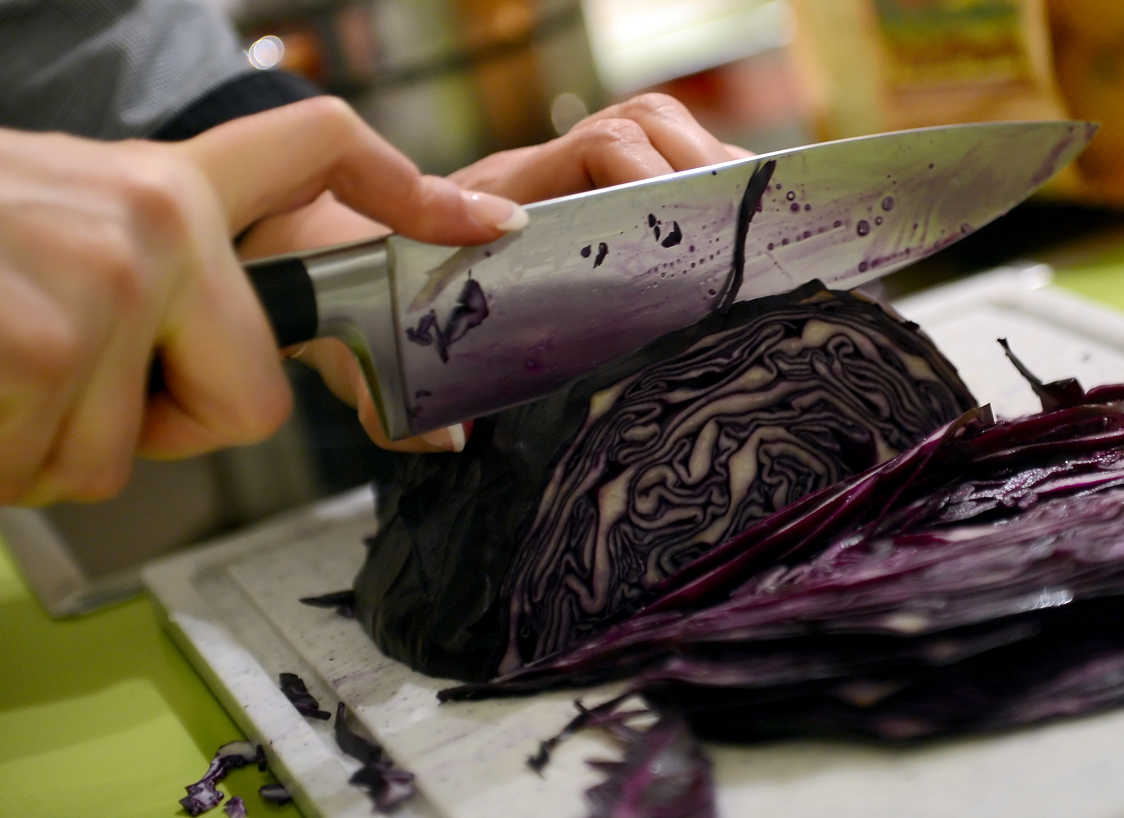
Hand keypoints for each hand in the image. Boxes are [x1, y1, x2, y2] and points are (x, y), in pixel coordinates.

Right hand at [0, 97, 523, 504]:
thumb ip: (154, 278)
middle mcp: (157, 217)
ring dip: (43, 445)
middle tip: (59, 379)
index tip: (483, 225)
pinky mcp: (50, 341)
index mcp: (165, 184)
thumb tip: (223, 384)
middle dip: (157, 426)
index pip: (318, 149)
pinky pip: (50, 469)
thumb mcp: (59, 223)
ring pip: (125, 456)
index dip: (411, 189)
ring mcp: (111, 276)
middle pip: (247, 399)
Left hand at [257, 94, 748, 451]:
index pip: (595, 149)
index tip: (662, 218)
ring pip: (653, 135)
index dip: (637, 173)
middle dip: (695, 163)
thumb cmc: (350, 295)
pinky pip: (650, 167)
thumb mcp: (365, 346)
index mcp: (502, 199)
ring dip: (706, 166)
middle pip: (642, 127)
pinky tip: (722, 227)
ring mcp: (560, 185)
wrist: (321, 258)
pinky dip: (695, 183)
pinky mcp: (576, 203)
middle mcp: (539, 182)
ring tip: (743, 218)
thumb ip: (387, 394)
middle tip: (732, 217)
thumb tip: (450, 441)